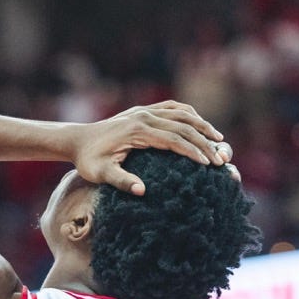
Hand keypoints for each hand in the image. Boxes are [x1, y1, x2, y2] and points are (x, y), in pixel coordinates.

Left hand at [72, 101, 228, 194]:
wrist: (78, 140)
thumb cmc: (88, 161)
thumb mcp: (100, 174)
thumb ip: (120, 181)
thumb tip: (142, 191)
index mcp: (137, 131)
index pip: (174, 139)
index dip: (194, 152)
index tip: (209, 164)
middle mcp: (143, 116)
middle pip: (183, 126)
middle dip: (205, 142)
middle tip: (221, 159)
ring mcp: (144, 110)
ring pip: (182, 113)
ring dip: (202, 126)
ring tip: (219, 140)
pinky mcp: (143, 110)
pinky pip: (173, 107)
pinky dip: (190, 114)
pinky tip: (200, 124)